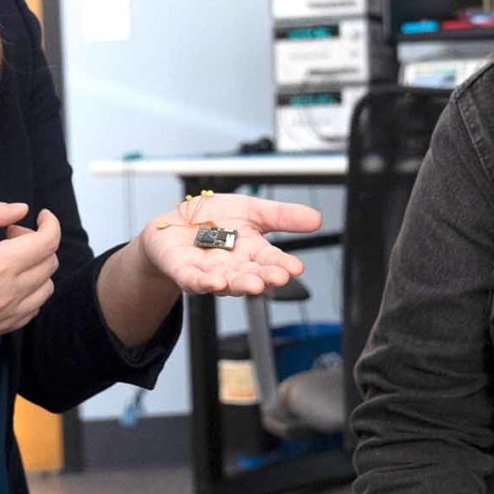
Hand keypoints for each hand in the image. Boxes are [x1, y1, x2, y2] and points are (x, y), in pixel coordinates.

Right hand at [0, 201, 59, 342]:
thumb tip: (21, 210)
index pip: (48, 242)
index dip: (51, 223)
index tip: (41, 215)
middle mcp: (7, 294)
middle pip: (50, 264)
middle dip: (38, 241)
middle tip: (9, 234)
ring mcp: (4, 316)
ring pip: (46, 288)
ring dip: (37, 267)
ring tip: (8, 258)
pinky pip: (32, 309)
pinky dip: (30, 291)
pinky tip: (6, 280)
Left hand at [135, 193, 322, 295]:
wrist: (176, 225)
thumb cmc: (214, 220)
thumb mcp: (251, 209)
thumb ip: (282, 216)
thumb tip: (317, 218)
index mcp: (252, 252)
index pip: (271, 260)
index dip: (283, 265)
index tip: (296, 267)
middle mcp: (234, 267)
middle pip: (252, 275)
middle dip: (265, 277)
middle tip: (278, 277)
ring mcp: (210, 272)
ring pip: (227, 281)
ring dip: (240, 284)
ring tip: (253, 284)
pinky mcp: (185, 272)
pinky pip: (194, 280)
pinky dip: (203, 282)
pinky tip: (214, 281)